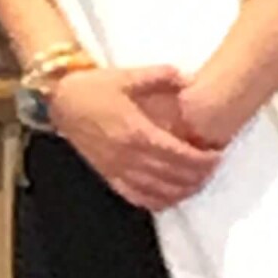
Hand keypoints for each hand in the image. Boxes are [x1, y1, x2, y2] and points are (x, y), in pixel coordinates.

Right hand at [48, 65, 223, 212]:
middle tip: (212, 168)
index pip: (179, 155)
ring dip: (182, 191)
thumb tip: (188, 80)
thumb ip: (162, 76)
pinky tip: (169, 197)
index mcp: (136, 131)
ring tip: (197, 182)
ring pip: (157, 192)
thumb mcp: (128, 76)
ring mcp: (117, 169)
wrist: (61, 100)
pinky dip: (157, 201)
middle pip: (173, 177)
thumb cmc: (93, 88)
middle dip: (198, 176)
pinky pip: (136, 197)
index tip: (216, 155)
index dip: (202, 160)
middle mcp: (127, 156)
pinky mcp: (107, 175)